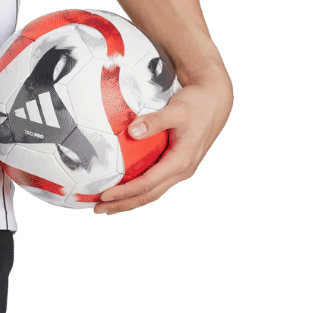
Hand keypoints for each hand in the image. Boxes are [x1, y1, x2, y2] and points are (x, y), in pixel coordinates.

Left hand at [93, 67, 232, 214]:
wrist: (215, 102)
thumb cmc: (196, 105)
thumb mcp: (176, 110)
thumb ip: (155, 121)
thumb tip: (132, 131)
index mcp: (181, 162)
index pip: (147, 184)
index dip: (125, 192)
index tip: (104, 196)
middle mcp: (181, 171)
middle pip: (148, 195)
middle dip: (123, 204)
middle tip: (97, 209)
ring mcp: (180, 170)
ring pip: (152, 192)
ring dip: (129, 200)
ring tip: (106, 205)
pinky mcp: (177, 165)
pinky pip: (155, 183)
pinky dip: (138, 190)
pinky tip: (124, 188)